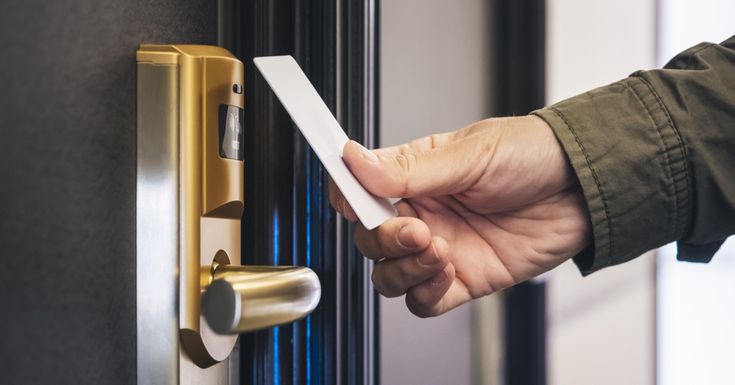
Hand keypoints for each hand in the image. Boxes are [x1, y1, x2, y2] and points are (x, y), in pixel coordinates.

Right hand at [329, 115, 590, 316]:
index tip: (348, 200)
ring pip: (389, 275)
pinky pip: (423, 301)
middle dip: (383, 239)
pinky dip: (426, 292)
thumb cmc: (532, 156)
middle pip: (370, 239)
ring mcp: (440, 248)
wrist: (584, 189)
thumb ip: (409, 168)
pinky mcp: (463, 279)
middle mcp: (422, 213)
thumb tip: (355, 160)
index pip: (360, 189)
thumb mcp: (470, 153)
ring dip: (404, 268)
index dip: (347, 197)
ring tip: (438, 249)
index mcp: (414, 175)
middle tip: (415, 228)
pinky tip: (448, 270)